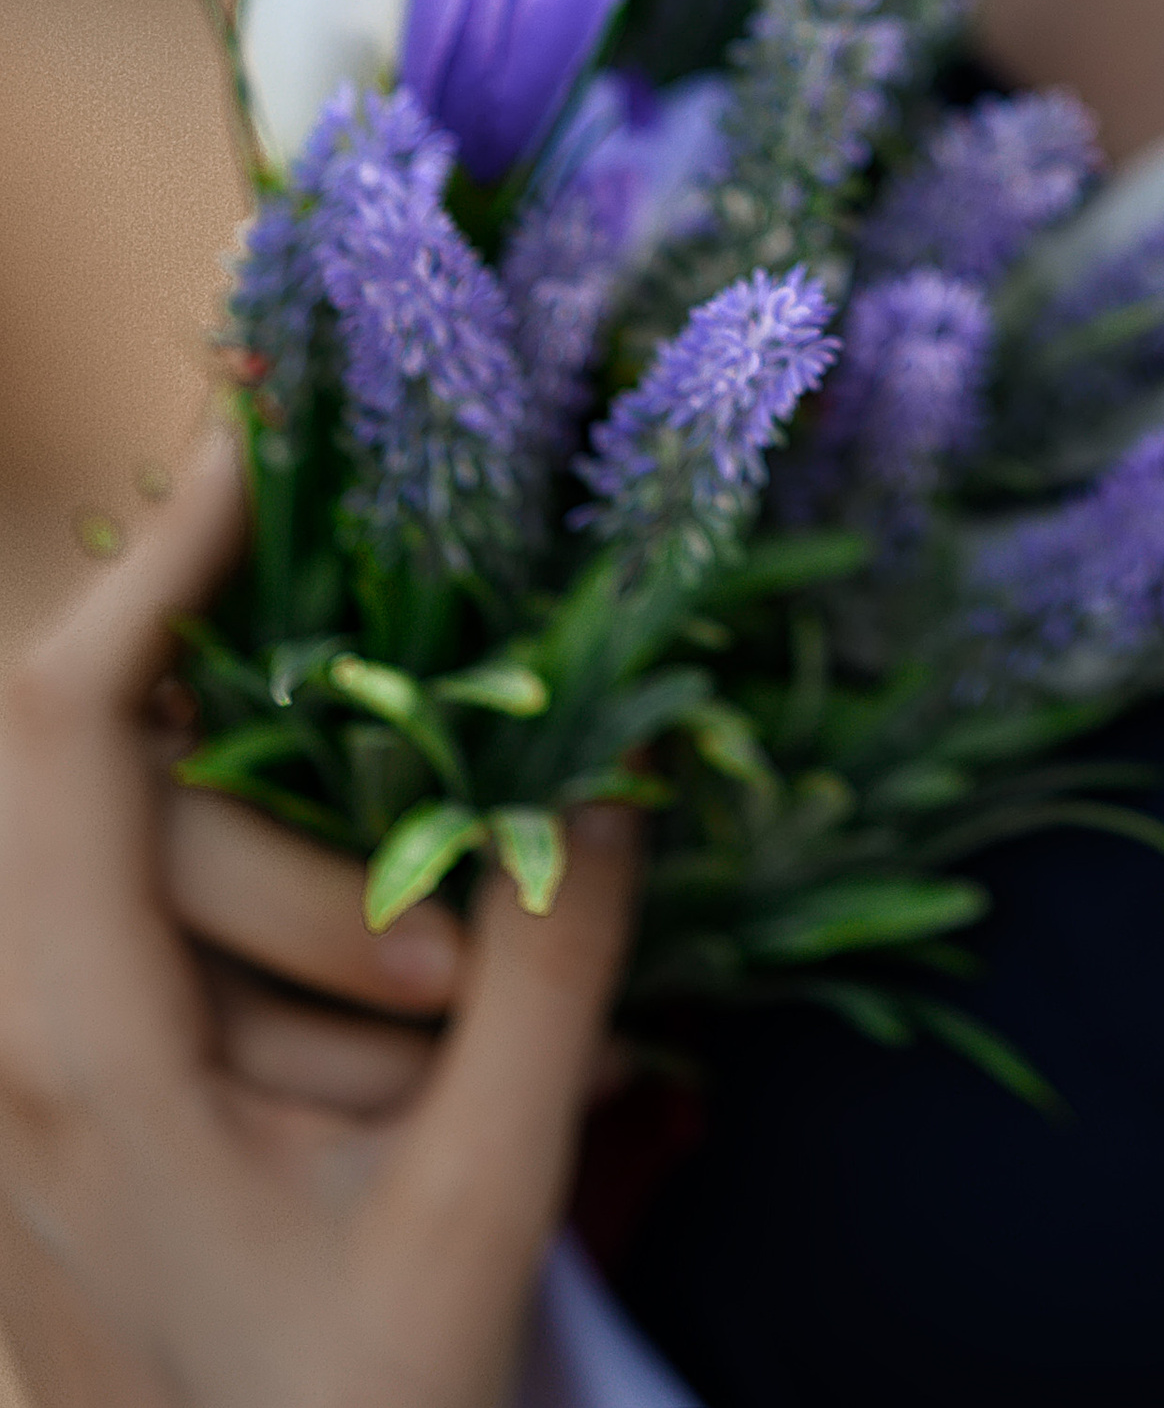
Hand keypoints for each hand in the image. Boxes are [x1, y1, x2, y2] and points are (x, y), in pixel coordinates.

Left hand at [0, 431, 638, 1407]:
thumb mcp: (479, 1214)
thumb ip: (555, 977)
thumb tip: (625, 765)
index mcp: (69, 1069)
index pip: (66, 731)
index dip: (157, 553)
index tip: (269, 425)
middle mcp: (1, 1045)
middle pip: (119, 786)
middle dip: (311, 833)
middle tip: (453, 988)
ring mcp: (11, 1066)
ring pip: (139, 844)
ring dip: (297, 909)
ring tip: (406, 1086)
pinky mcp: (51, 1080)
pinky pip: (140, 909)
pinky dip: (264, 919)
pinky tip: (364, 1059)